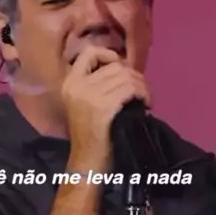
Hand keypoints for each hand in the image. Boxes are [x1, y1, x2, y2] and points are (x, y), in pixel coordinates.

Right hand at [61, 46, 150, 164]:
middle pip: (115, 66)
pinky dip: (143, 94)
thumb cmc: (91, 135)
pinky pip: (130, 89)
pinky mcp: (103, 107)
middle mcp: (77, 85)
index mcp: (70, 83)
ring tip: (145, 99)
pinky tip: (146, 105)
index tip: (123, 70)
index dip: (110, 55)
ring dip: (142, 86)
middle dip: (134, 76)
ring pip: (126, 76)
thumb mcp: (85, 104)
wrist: (87, 162)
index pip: (89, 52)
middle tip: (142, 91)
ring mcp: (89, 95)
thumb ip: (97, 84)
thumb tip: (125, 70)